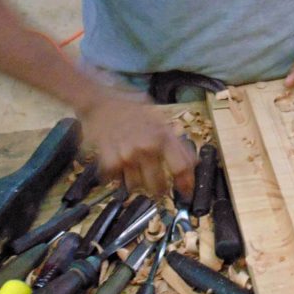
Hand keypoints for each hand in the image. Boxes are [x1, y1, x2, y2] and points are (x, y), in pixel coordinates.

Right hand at [77, 88, 196, 200]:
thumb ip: (176, 141)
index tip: (186, 191)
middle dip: (159, 189)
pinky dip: (116, 177)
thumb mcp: (159, 118)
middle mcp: (147, 148)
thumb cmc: (130, 108)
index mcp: (163, 136)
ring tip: (134, 171)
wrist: (100, 102)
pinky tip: (118, 166)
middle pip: (158, 185)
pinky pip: (115, 180)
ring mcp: (127, 156)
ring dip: (137, 183)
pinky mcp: (109, 161)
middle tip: (157, 187)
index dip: (186, 183)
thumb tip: (193, 161)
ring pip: (136, 186)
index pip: (181, 167)